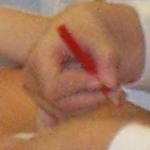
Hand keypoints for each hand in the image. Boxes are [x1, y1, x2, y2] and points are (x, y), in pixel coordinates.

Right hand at [23, 2, 139, 122]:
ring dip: (92, 103)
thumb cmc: (89, 28)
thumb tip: (109, 84)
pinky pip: (57, 121)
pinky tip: (92, 112)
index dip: (78, 87)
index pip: (52, 87)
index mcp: (39, 57)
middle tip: (115, 87)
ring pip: (65, 113)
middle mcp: (33, 78)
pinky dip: (77, 116)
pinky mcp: (47, 103)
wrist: (85, 31)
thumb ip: (106, 57)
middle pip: (59, 104)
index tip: (102, 81)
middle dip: (90, 98)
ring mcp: (38, 93)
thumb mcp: (100, 35)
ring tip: (112, 88)